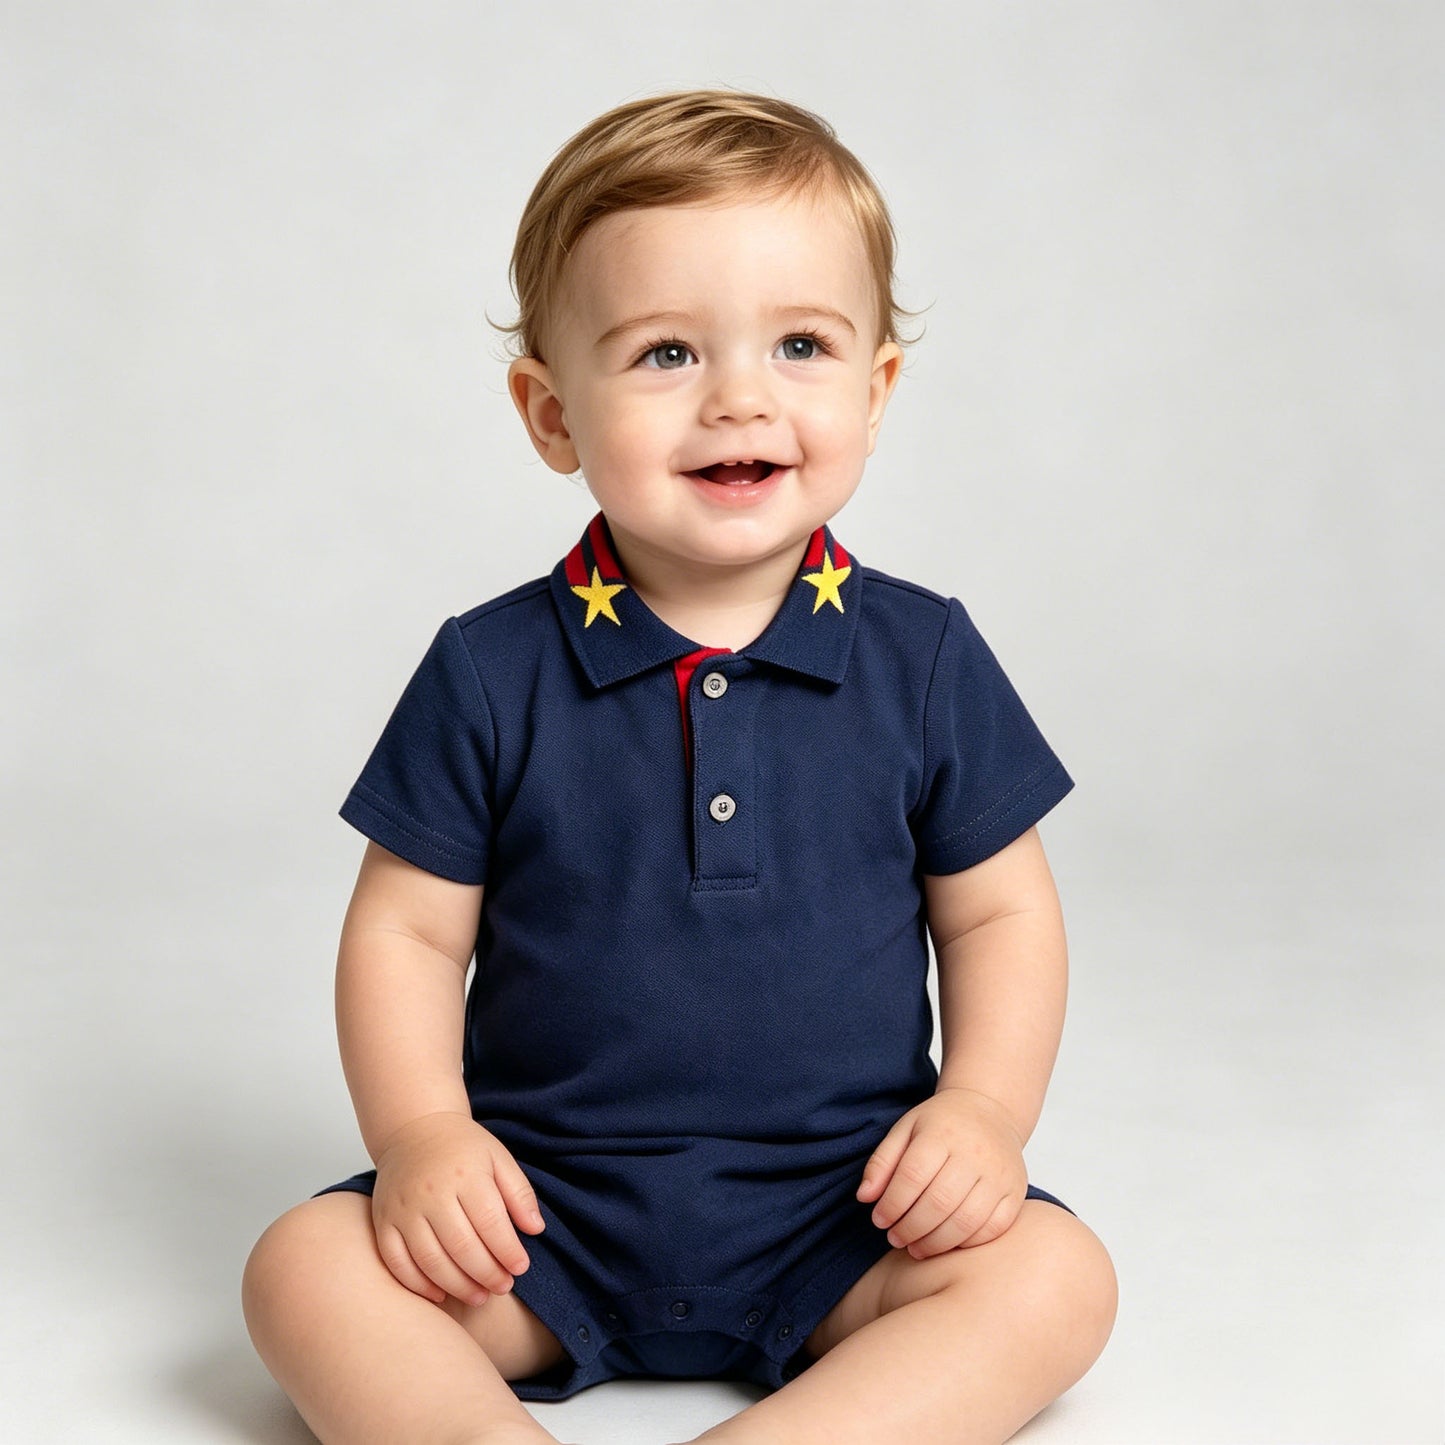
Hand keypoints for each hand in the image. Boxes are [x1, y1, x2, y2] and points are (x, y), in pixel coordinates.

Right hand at [371, 1111, 545, 1306]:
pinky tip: (440, 1294)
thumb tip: (536, 1229)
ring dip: (457, 1286)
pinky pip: (397, 1262)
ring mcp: (403, 1209)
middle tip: (503, 1287)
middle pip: (461, 1246)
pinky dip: (418, 1285)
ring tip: (479, 1296)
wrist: (414, 1129)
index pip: (490, 1222)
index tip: (521, 1268)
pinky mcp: (384, 1221)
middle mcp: (431, 1192)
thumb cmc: (462, 1147)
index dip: (508, 1251)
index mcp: (464, 1174)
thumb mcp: (498, 1158)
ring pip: (430, 1260)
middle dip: (487, 1274)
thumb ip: (519, 1193)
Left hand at [856, 1088, 1027, 1255]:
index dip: (891, 1204)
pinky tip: (947, 1244)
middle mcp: (974, 1152)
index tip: (878, 1220)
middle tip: (895, 1239)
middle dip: (911, 1228)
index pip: (912, 1176)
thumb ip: (882, 1162)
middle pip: (938, 1203)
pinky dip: (968, 1243)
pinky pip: (993, 1228)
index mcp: (942, 1133)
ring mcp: (999, 1174)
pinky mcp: (1015, 1192)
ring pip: (966, 1221)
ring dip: (936, 1243)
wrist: (989, 1111)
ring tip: (916, 1247)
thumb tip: (864, 1197)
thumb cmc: (941, 1124)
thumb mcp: (905, 1130)